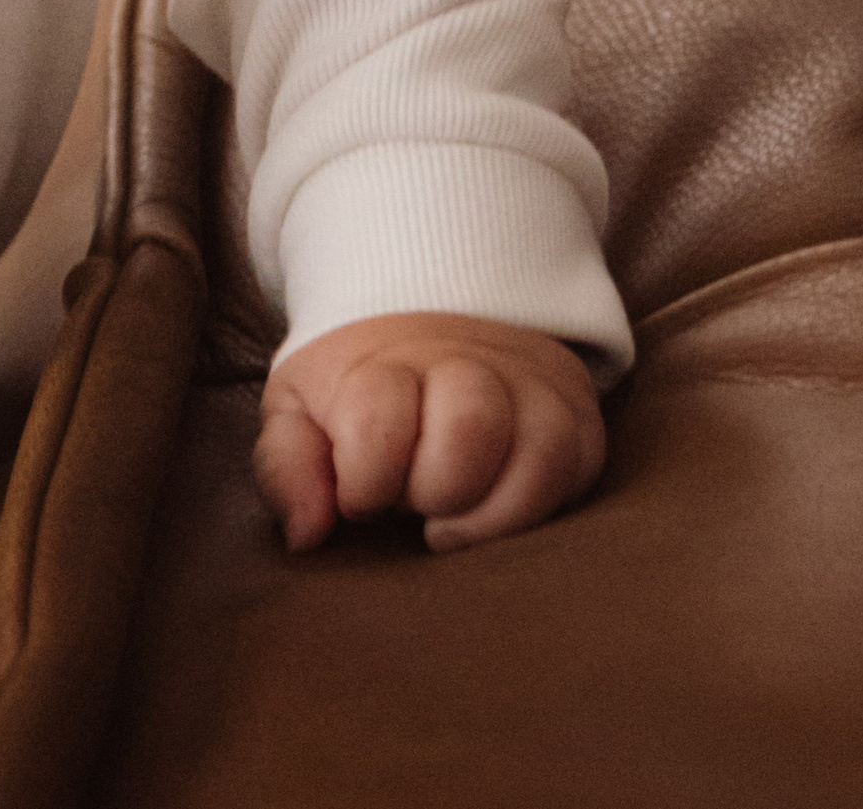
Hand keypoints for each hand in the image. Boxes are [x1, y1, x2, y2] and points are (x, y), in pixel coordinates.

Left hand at [254, 313, 603, 556]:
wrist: (432, 327)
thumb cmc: (359, 393)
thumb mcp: (300, 413)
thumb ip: (289, 467)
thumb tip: (306, 536)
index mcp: (384, 362)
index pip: (380, 419)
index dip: (364, 480)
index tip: (357, 498)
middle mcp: (464, 363)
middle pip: (469, 425)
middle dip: (435, 488)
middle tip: (413, 505)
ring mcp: (528, 386)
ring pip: (536, 448)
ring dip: (489, 511)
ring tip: (452, 523)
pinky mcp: (574, 416)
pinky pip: (574, 467)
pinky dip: (533, 509)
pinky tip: (492, 516)